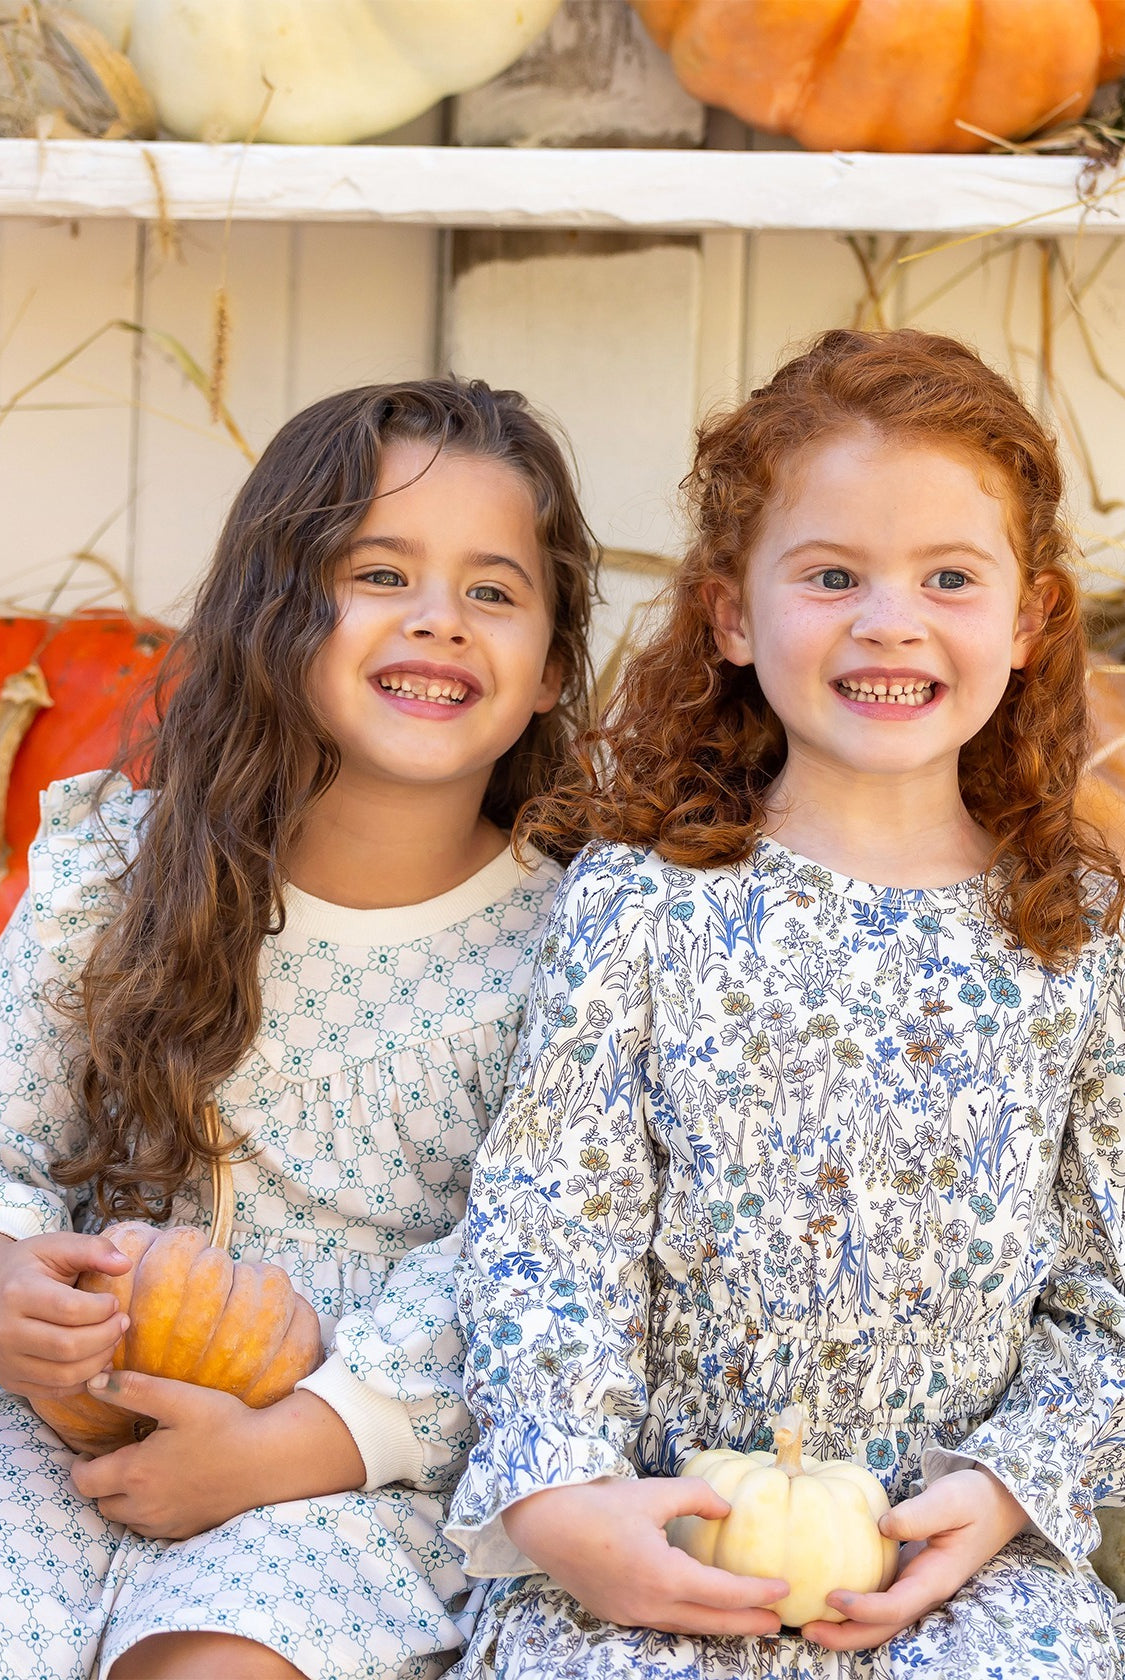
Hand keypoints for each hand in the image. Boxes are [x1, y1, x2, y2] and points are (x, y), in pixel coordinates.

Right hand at [0, 1231, 130, 1397]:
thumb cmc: (27, 1267)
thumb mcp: (54, 1247)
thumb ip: (91, 1250)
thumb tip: (125, 1264)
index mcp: (17, 1293)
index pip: (70, 1310)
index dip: (102, 1309)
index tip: (114, 1302)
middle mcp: (6, 1331)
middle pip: (68, 1346)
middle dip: (106, 1336)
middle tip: (122, 1322)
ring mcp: (6, 1360)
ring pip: (63, 1375)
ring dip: (99, 1361)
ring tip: (111, 1340)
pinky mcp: (11, 1379)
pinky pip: (53, 1391)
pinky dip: (82, 1380)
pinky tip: (96, 1361)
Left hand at [70, 1369, 365, 1538]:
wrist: (268, 1462)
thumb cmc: (225, 1426)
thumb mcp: (179, 1399)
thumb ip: (132, 1389)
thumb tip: (93, 1382)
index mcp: (136, 1473)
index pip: (83, 1481)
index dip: (79, 1466)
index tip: (88, 1452)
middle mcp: (143, 1506)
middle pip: (100, 1503)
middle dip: (100, 1483)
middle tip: (116, 1458)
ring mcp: (165, 1523)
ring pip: (124, 1519)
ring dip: (123, 1500)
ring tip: (141, 1472)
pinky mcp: (185, 1531)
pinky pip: (151, 1529)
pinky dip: (148, 1513)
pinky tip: (167, 1489)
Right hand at [501, 1477, 786, 1637]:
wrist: (545, 1523)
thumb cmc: (599, 1504)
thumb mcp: (653, 1492)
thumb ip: (696, 1498)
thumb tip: (727, 1509)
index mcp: (663, 1575)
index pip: (722, 1591)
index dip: (756, 1592)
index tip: (782, 1588)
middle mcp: (650, 1603)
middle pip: (710, 1621)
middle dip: (746, 1622)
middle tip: (777, 1624)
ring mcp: (631, 1613)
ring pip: (686, 1626)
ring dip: (719, 1625)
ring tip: (746, 1621)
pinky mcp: (617, 1613)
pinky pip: (662, 1623)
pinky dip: (689, 1620)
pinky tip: (698, 1611)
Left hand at [803, 1467, 1026, 1650]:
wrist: (997, 1502)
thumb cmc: (974, 1498)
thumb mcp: (951, 1499)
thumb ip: (919, 1514)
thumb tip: (883, 1526)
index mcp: (936, 1578)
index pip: (895, 1607)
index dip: (863, 1608)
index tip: (831, 1595)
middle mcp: (925, 1590)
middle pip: (884, 1627)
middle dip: (846, 1635)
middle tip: (806, 1629)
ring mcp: (917, 1585)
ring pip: (881, 1619)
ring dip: (847, 1627)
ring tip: (809, 1622)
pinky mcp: (910, 1575)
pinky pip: (881, 1600)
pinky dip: (856, 1606)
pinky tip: (830, 1594)